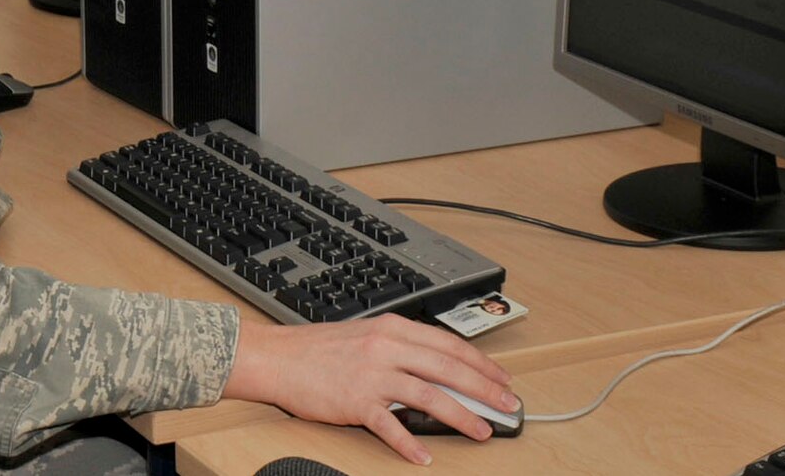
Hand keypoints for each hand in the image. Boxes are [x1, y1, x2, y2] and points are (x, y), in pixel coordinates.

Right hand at [224, 314, 517, 463]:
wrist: (276, 357)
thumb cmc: (316, 349)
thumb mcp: (364, 336)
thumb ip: (398, 348)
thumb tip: (436, 369)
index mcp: (390, 328)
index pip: (447, 344)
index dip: (480, 363)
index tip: (501, 378)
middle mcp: (385, 347)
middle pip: (447, 368)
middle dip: (484, 389)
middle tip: (508, 406)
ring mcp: (371, 374)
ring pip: (429, 394)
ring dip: (461, 416)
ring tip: (482, 431)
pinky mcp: (355, 400)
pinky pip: (390, 425)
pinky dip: (409, 443)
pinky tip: (424, 456)